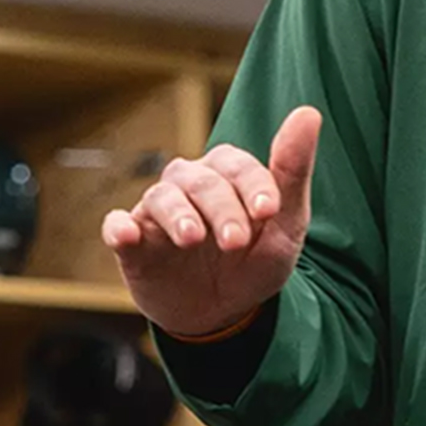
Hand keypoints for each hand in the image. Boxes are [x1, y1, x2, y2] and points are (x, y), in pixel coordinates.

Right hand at [102, 105, 321, 337]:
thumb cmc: (256, 260)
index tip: (268, 210)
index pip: (237, 166)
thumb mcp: (286, 224)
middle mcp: (190, 184)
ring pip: (161, 197)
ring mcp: (159, 213)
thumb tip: (308, 113)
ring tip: (192, 238)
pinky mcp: (133, 243)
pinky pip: (116, 225)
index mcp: (227, 173)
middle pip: (201, 182)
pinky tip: (127, 235)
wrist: (225, 313)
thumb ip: (293, 171)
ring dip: (178, 215)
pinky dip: (119, 227)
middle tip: (235, 242)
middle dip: (221, 209)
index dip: (253, 185)